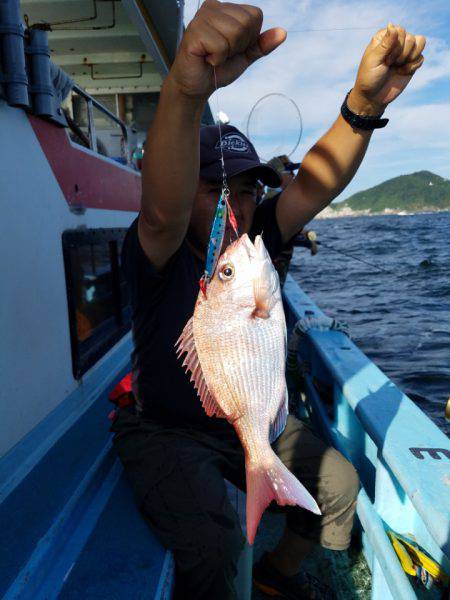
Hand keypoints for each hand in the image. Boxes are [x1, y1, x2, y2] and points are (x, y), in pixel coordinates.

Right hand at [168, 0, 285, 99]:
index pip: (255, 16)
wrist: (198, 87)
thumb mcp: (245, 56)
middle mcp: (212, 6)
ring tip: (213, 55)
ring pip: (234, 32)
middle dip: (238, 45)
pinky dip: (216, 58)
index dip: (249, 38)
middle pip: (246, 23)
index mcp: (226, 8)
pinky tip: (206, 58)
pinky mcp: (194, 32)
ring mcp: (201, 17)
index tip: (232, 48)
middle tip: (221, 53)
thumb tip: (282, 33)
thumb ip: (261, 44)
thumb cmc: (218, 68)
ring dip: (227, 52)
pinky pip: (220, 45)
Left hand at [349, 23, 425, 115]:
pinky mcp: (411, 62)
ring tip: (397, 66)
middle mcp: (396, 41)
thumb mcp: (374, 60)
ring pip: (420, 42)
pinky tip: (402, 72)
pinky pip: (421, 57)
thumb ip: (385, 44)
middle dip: (401, 54)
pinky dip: (413, 66)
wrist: (373, 97)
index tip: (385, 59)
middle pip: (410, 38)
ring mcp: (405, 51)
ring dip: (409, 58)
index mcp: (384, 37)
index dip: (395, 46)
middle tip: (389, 64)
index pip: (400, 31)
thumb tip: (392, 25)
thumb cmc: (369, 77)